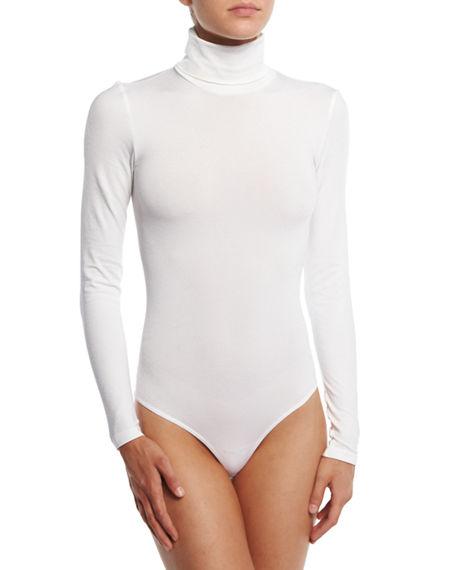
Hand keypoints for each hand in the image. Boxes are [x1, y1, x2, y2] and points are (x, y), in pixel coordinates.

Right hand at [118, 435, 185, 550]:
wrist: (129, 443)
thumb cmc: (148, 449)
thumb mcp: (163, 460)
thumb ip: (172, 477)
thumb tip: (181, 494)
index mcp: (151, 486)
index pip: (160, 512)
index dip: (168, 526)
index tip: (176, 536)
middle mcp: (142, 492)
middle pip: (152, 519)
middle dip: (161, 534)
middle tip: (170, 545)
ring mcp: (136, 491)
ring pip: (145, 516)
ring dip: (154, 529)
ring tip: (162, 539)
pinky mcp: (134, 489)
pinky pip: (140, 509)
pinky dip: (145, 519)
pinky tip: (149, 522)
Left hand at [308, 456, 354, 543]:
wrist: (344, 447)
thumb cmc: (332, 460)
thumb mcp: (321, 476)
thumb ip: (316, 494)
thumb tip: (311, 512)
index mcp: (341, 496)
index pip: (332, 520)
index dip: (321, 530)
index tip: (312, 538)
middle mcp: (346, 497)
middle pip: (334, 517)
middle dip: (322, 528)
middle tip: (311, 537)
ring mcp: (346, 492)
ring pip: (334, 510)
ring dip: (324, 519)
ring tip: (312, 526)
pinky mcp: (343, 487)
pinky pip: (335, 503)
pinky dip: (327, 510)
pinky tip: (319, 512)